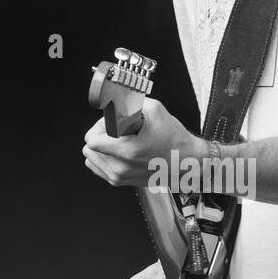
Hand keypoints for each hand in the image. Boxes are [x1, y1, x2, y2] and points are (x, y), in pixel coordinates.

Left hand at [82, 96, 200, 187]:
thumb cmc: (174, 140)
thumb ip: (131, 101)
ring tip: (121, 142)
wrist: (187, 163)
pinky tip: (120, 152)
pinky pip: (98, 167)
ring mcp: (119, 177)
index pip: (91, 140)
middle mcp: (121, 168)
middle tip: (118, 132)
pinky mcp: (120, 182)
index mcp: (127, 151)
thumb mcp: (155, 110)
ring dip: (102, 148)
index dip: (100, 127)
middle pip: (89, 149)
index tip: (112, 124)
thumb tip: (116, 96)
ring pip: (91, 159)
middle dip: (100, 136)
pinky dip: (104, 157)